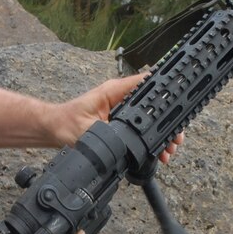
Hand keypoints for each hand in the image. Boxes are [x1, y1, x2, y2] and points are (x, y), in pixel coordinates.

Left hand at [52, 74, 183, 162]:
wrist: (54, 129)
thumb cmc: (66, 124)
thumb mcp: (88, 129)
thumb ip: (107, 131)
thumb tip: (126, 137)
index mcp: (114, 91)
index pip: (145, 83)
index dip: (164, 91)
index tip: (177, 101)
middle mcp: (120, 97)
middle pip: (153, 104)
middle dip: (167, 122)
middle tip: (176, 137)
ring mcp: (121, 108)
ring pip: (149, 117)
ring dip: (161, 132)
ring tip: (170, 147)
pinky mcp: (119, 119)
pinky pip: (141, 125)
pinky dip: (151, 137)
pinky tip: (157, 150)